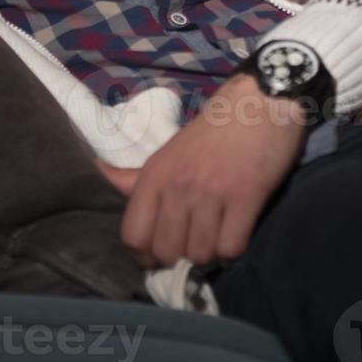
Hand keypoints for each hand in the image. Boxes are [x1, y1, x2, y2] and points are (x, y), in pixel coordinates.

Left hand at [96, 75, 308, 267]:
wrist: (260, 102)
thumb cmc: (214, 130)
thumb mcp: (168, 150)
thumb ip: (135, 175)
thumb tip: (101, 172)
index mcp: (155, 175)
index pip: (133, 236)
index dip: (145, 255)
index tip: (161, 253)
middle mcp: (178, 185)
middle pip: (166, 252)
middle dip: (180, 258)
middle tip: (194, 245)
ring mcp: (211, 192)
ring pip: (200, 255)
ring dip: (210, 255)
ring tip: (217, 237)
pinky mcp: (246, 196)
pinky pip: (231, 247)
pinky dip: (233, 249)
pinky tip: (236, 232)